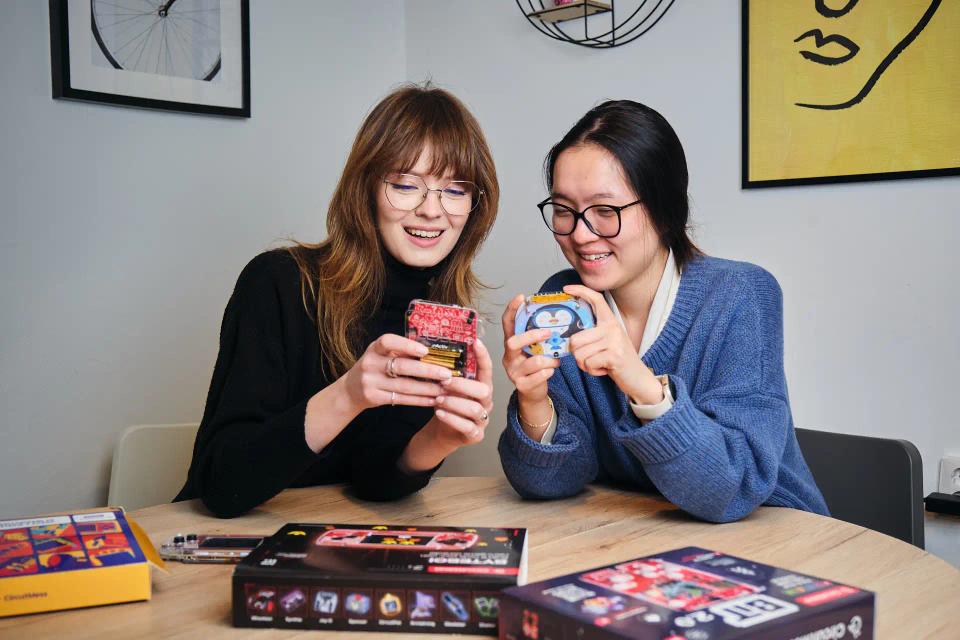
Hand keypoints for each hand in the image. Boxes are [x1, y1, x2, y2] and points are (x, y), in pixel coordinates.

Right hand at [342, 334, 451, 411]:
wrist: (351, 390)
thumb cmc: (375, 367)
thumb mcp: (381, 354)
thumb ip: (400, 351)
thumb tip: (434, 352)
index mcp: (375, 348)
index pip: (388, 341)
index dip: (407, 345)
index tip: (425, 350)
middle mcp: (370, 363)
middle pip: (402, 367)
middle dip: (427, 370)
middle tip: (447, 374)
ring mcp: (371, 382)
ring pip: (404, 386)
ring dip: (428, 388)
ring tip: (444, 389)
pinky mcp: (374, 398)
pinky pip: (401, 399)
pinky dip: (419, 400)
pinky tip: (433, 399)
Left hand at [398, 339, 494, 472]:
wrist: (442, 432)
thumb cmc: (447, 404)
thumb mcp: (448, 387)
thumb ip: (449, 373)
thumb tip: (434, 350)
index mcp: (482, 386)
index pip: (487, 369)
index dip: (483, 356)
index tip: (475, 342)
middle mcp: (486, 402)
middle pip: (484, 390)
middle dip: (463, 385)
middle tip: (444, 382)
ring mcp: (483, 419)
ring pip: (475, 409)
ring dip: (454, 402)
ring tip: (438, 399)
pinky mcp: (476, 435)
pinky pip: (467, 427)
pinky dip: (452, 418)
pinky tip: (439, 413)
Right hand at [501, 294, 560, 402]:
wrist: (533, 392)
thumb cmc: (535, 368)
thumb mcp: (534, 350)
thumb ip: (539, 338)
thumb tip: (556, 319)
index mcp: (511, 345)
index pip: (507, 324)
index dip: (511, 310)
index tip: (521, 297)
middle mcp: (509, 357)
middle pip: (513, 342)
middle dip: (532, 336)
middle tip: (549, 333)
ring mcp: (514, 372)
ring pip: (534, 361)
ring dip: (550, 359)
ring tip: (555, 360)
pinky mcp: (522, 385)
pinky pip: (541, 375)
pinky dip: (550, 371)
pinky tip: (551, 371)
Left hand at [563, 285, 663, 404]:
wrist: (638, 378)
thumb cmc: (617, 360)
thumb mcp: (608, 341)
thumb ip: (593, 334)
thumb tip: (568, 334)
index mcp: (610, 322)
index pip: (596, 299)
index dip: (580, 291)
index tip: (566, 289)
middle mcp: (613, 328)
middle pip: (575, 339)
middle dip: (576, 354)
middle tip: (590, 358)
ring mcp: (614, 341)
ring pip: (579, 354)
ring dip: (584, 364)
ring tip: (599, 364)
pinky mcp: (614, 356)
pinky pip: (588, 364)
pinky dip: (592, 371)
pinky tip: (604, 370)